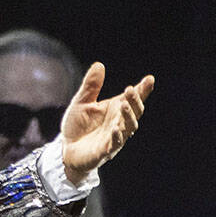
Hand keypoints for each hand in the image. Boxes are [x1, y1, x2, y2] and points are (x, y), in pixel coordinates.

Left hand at [60, 62, 153, 184]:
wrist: (66, 150)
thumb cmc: (77, 126)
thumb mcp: (81, 102)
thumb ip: (91, 86)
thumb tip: (99, 65)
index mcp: (115, 110)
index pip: (133, 99)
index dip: (143, 90)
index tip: (149, 79)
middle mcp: (119, 123)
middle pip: (134, 111)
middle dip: (135, 101)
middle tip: (131, 90)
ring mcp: (114, 138)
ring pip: (128, 127)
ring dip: (128, 116)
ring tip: (124, 104)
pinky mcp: (104, 151)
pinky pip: (115, 144)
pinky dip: (117, 136)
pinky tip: (116, 128)